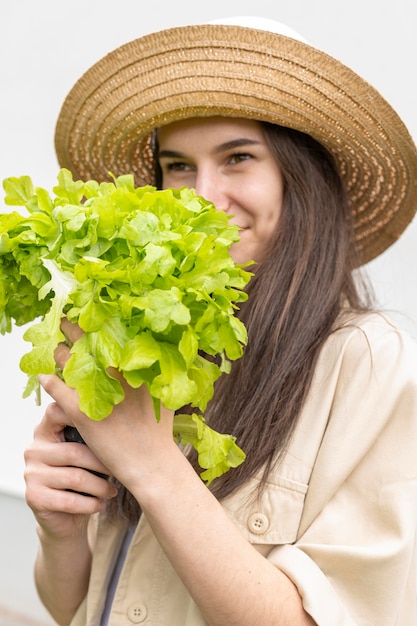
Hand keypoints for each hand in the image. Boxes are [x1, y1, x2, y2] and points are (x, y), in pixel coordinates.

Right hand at [24, 397, 116, 541]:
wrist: (64, 517)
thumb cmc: (81, 475)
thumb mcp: (83, 451)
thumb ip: (90, 434)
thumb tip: (121, 422)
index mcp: (44, 431)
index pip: (56, 412)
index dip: (79, 415)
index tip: (106, 423)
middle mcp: (34, 450)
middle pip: (74, 452)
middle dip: (102, 464)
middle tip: (119, 470)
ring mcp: (31, 474)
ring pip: (75, 478)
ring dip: (100, 487)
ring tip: (112, 490)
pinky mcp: (34, 498)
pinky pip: (70, 501)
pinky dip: (91, 504)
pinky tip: (100, 504)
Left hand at [37, 318, 177, 498]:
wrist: (152, 463)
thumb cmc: (159, 432)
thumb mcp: (164, 395)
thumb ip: (160, 374)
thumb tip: (164, 358)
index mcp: (134, 366)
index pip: (109, 332)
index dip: (95, 320)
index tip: (88, 312)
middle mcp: (115, 373)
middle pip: (86, 340)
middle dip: (73, 327)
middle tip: (64, 319)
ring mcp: (97, 391)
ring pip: (68, 362)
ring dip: (58, 352)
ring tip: (51, 345)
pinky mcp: (81, 412)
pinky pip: (57, 389)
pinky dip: (48, 380)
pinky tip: (42, 375)